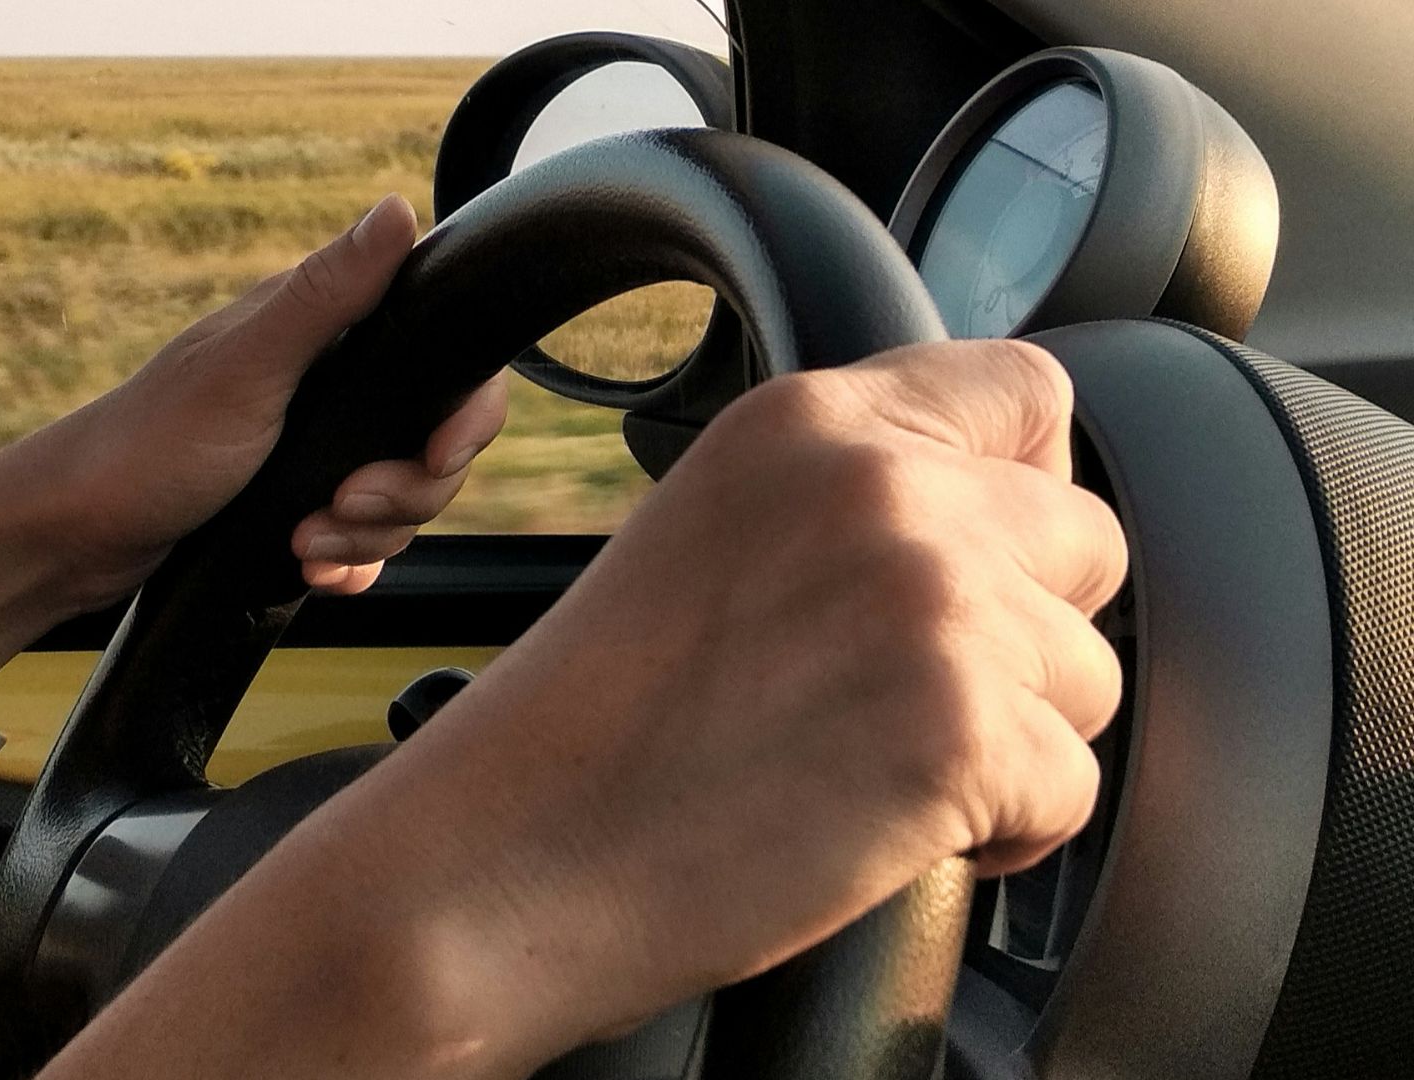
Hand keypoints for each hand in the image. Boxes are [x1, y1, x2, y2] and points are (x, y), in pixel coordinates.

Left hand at [0, 195, 503, 691]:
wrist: (72, 538)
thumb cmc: (148, 445)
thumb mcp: (247, 367)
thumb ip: (328, 294)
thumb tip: (397, 209)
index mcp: (322, 334)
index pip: (446, 366)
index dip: (462, 419)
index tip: (435, 455)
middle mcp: (328, 387)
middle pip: (433, 448)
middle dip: (401, 493)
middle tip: (339, 505)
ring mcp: (315, 451)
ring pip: (402, 503)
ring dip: (365, 536)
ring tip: (304, 542)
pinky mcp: (298, 506)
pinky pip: (365, 545)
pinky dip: (347, 563)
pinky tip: (308, 568)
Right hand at [101, 340, 1127, 1078]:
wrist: (508, 857)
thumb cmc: (591, 727)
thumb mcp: (713, 536)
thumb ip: (852, 496)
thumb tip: (997, 519)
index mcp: (808, 422)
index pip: (1027, 392)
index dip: (1025, 487)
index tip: (984, 562)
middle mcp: (884, 488)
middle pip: (1084, 539)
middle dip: (1027, 629)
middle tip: (908, 695)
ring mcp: (931, 603)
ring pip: (1092, 675)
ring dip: (1017, 738)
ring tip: (879, 770)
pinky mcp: (960, 731)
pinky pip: (1076, 785)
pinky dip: (1007, 830)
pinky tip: (891, 830)